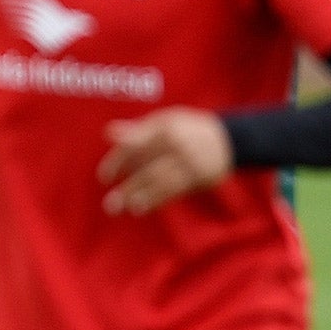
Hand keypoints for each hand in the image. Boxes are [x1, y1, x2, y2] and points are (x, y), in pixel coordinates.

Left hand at [99, 108, 233, 215]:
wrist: (227, 139)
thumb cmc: (186, 130)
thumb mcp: (163, 122)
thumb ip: (136, 131)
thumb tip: (107, 132)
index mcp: (165, 128)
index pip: (135, 145)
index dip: (117, 161)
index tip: (103, 177)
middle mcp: (178, 144)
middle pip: (149, 168)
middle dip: (129, 187)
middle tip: (110, 204)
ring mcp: (192, 162)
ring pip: (163, 182)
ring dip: (144, 196)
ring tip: (128, 207)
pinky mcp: (203, 177)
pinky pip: (177, 190)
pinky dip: (158, 199)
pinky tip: (144, 207)